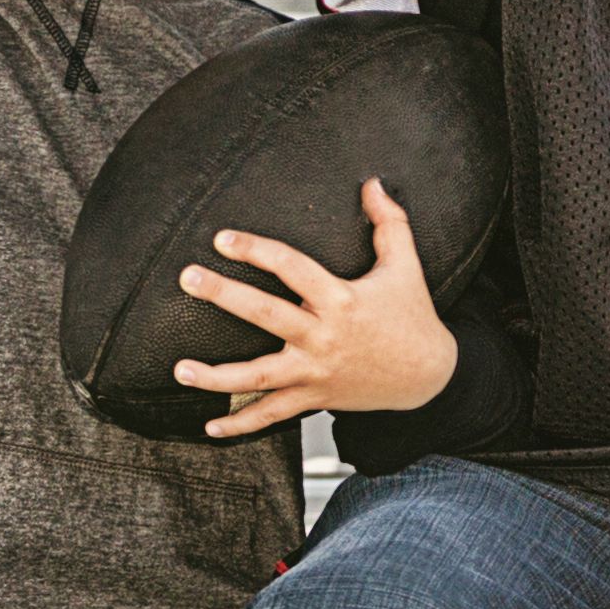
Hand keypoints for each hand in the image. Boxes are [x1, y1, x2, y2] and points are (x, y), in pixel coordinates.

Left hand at [173, 178, 457, 438]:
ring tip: (180, 369)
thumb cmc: (413, 317)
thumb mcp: (406, 265)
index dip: (257, 250)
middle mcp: (324, 336)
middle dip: (225, 295)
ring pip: (259, 377)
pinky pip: (272, 415)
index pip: (293, 268)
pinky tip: (211, 426)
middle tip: (189, 278)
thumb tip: (374, 183)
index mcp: (342, 300)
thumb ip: (390, 222)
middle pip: (267, 314)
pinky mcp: (315, 398)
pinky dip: (241, 424)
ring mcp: (316, 372)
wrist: (429, 377)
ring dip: (217, 377)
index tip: (222, 239)